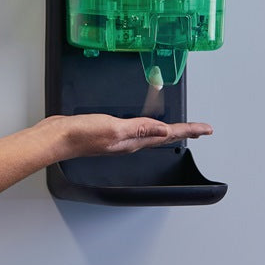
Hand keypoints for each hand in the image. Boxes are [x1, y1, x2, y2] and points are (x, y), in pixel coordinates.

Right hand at [38, 114, 212, 159]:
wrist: (57, 138)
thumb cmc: (81, 134)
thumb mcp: (112, 128)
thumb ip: (138, 128)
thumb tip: (163, 129)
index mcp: (133, 140)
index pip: (168, 135)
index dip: (189, 130)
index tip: (206, 129)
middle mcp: (130, 141)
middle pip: (164, 137)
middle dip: (185, 132)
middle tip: (201, 130)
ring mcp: (120, 137)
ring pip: (152, 135)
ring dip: (169, 131)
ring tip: (182, 129)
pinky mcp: (110, 130)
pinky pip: (137, 129)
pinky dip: (149, 126)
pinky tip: (147, 123)